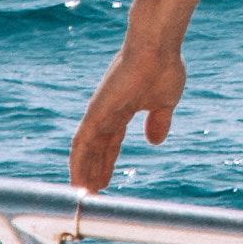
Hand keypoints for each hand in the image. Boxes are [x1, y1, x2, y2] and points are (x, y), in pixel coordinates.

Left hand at [70, 31, 188, 196]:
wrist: (158, 48)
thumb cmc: (164, 68)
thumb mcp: (165, 102)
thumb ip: (158, 120)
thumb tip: (155, 140)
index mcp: (123, 110)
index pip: (110, 143)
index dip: (107, 163)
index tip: (105, 182)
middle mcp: (107, 112)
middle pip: (96, 149)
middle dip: (94, 171)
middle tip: (92, 195)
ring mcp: (100, 112)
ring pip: (85, 149)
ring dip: (83, 172)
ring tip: (82, 194)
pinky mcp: (95, 112)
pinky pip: (81, 142)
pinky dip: (78, 162)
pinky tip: (78, 179)